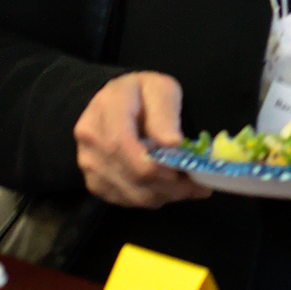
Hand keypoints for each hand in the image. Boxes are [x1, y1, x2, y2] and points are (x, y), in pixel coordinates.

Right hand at [73, 71, 209, 208]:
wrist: (112, 101)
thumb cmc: (141, 92)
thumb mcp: (160, 89)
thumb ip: (165, 114)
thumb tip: (173, 144)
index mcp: (106, 109)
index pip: (122, 145)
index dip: (153, 166)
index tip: (184, 171)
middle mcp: (91, 140)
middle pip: (129, 175)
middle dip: (169, 185)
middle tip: (200, 185)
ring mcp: (89, 164)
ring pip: (130, 194)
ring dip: (164, 195)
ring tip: (190, 187)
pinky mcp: (95, 182)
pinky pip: (126, 200)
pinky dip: (152, 199)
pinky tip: (169, 188)